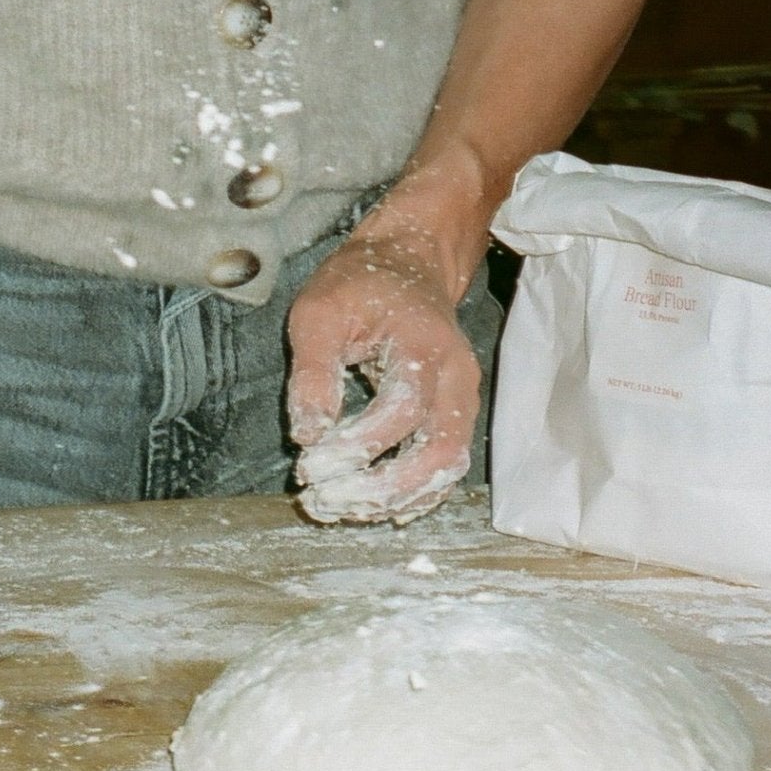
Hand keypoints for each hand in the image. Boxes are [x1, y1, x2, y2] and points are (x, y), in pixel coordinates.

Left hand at [285, 224, 480, 526]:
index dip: (357, 446)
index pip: (402, 410)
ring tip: (340, 508)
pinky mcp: (455, 417)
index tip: (310, 464)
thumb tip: (307, 436)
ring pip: (447, 468)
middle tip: (324, 499)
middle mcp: (456, 378)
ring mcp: (462, 400)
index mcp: (425, 345)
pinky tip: (374, 507)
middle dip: (380, 487)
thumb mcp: (319, 313)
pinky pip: (445, 467)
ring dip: (395, 498)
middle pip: (438, 452)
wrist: (408, 262)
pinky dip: (412, 494)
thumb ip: (313, 373)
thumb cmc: (360, 284)